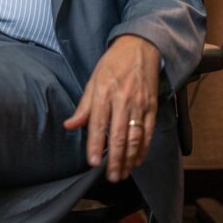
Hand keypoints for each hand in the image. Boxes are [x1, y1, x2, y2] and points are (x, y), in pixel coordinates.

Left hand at [63, 35, 160, 182]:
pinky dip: (144, 149)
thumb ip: (83, 106)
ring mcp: (139, 104)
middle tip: (111, 176)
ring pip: (135, 137)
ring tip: (123, 173)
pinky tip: (137, 160)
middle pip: (119, 135)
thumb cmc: (113, 64)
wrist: (140, 47)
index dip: (95, 145)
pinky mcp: (152, 106)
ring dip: (129, 158)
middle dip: (115, 159)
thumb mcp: (93, 80)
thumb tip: (70, 125)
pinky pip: (148, 132)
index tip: (92, 162)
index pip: (98, 124)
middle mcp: (122, 99)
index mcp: (104, 92)